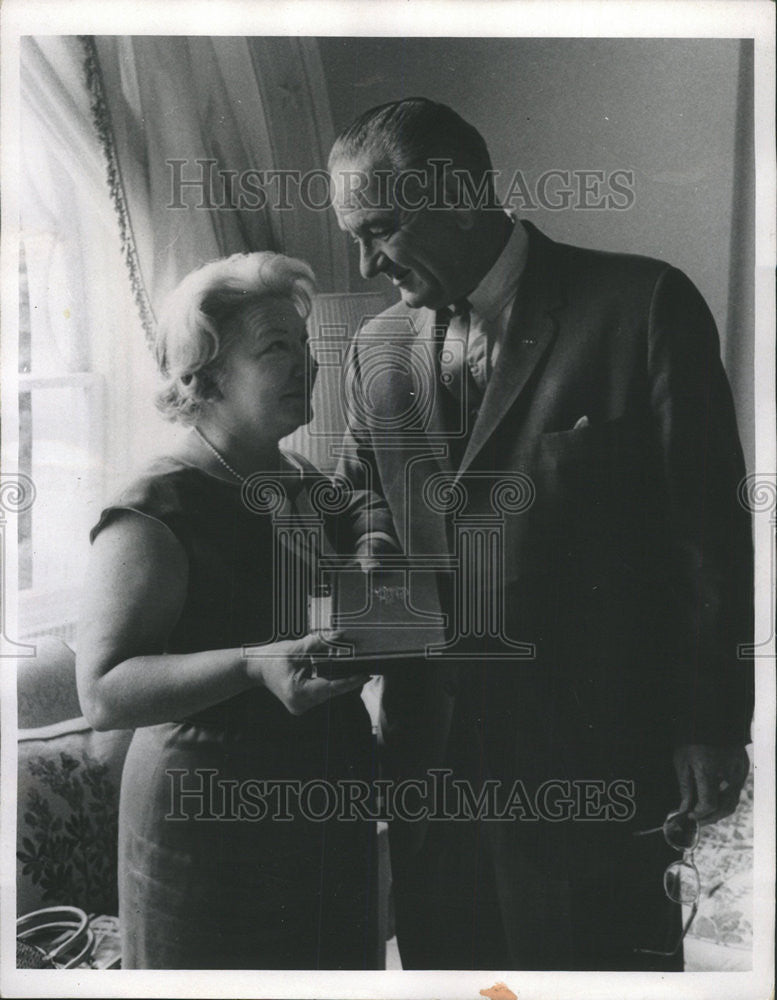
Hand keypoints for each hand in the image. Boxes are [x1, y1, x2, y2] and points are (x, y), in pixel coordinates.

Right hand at [245, 632, 368, 715]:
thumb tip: (340, 635)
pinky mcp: (302, 703)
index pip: (332, 687)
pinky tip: (335, 672)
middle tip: (365, 667)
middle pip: (332, 691)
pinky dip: (328, 682)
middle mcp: (301, 704)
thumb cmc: (272, 658)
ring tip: (353, 668)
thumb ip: (319, 642)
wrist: (255, 669)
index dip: (351, 681)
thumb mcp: (296, 648)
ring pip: (327, 692)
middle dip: (346, 678)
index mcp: (299, 693)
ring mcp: (301, 706)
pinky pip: (321, 693)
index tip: (366, 674)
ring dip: (337, 680)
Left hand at [673, 744, 748, 825]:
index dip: (699, 814)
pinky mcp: (743, 766)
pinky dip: (724, 796)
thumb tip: (685, 809)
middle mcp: (729, 771)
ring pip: (733, 799)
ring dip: (719, 809)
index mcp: (709, 769)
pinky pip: (735, 788)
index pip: (710, 803)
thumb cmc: (691, 737)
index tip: (689, 816)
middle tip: (697, 819)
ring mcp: (740, 769)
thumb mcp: (681, 761)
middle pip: (726, 806)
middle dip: (711, 816)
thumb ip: (686, 788)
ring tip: (703, 811)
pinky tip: (712, 795)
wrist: (710, 717)